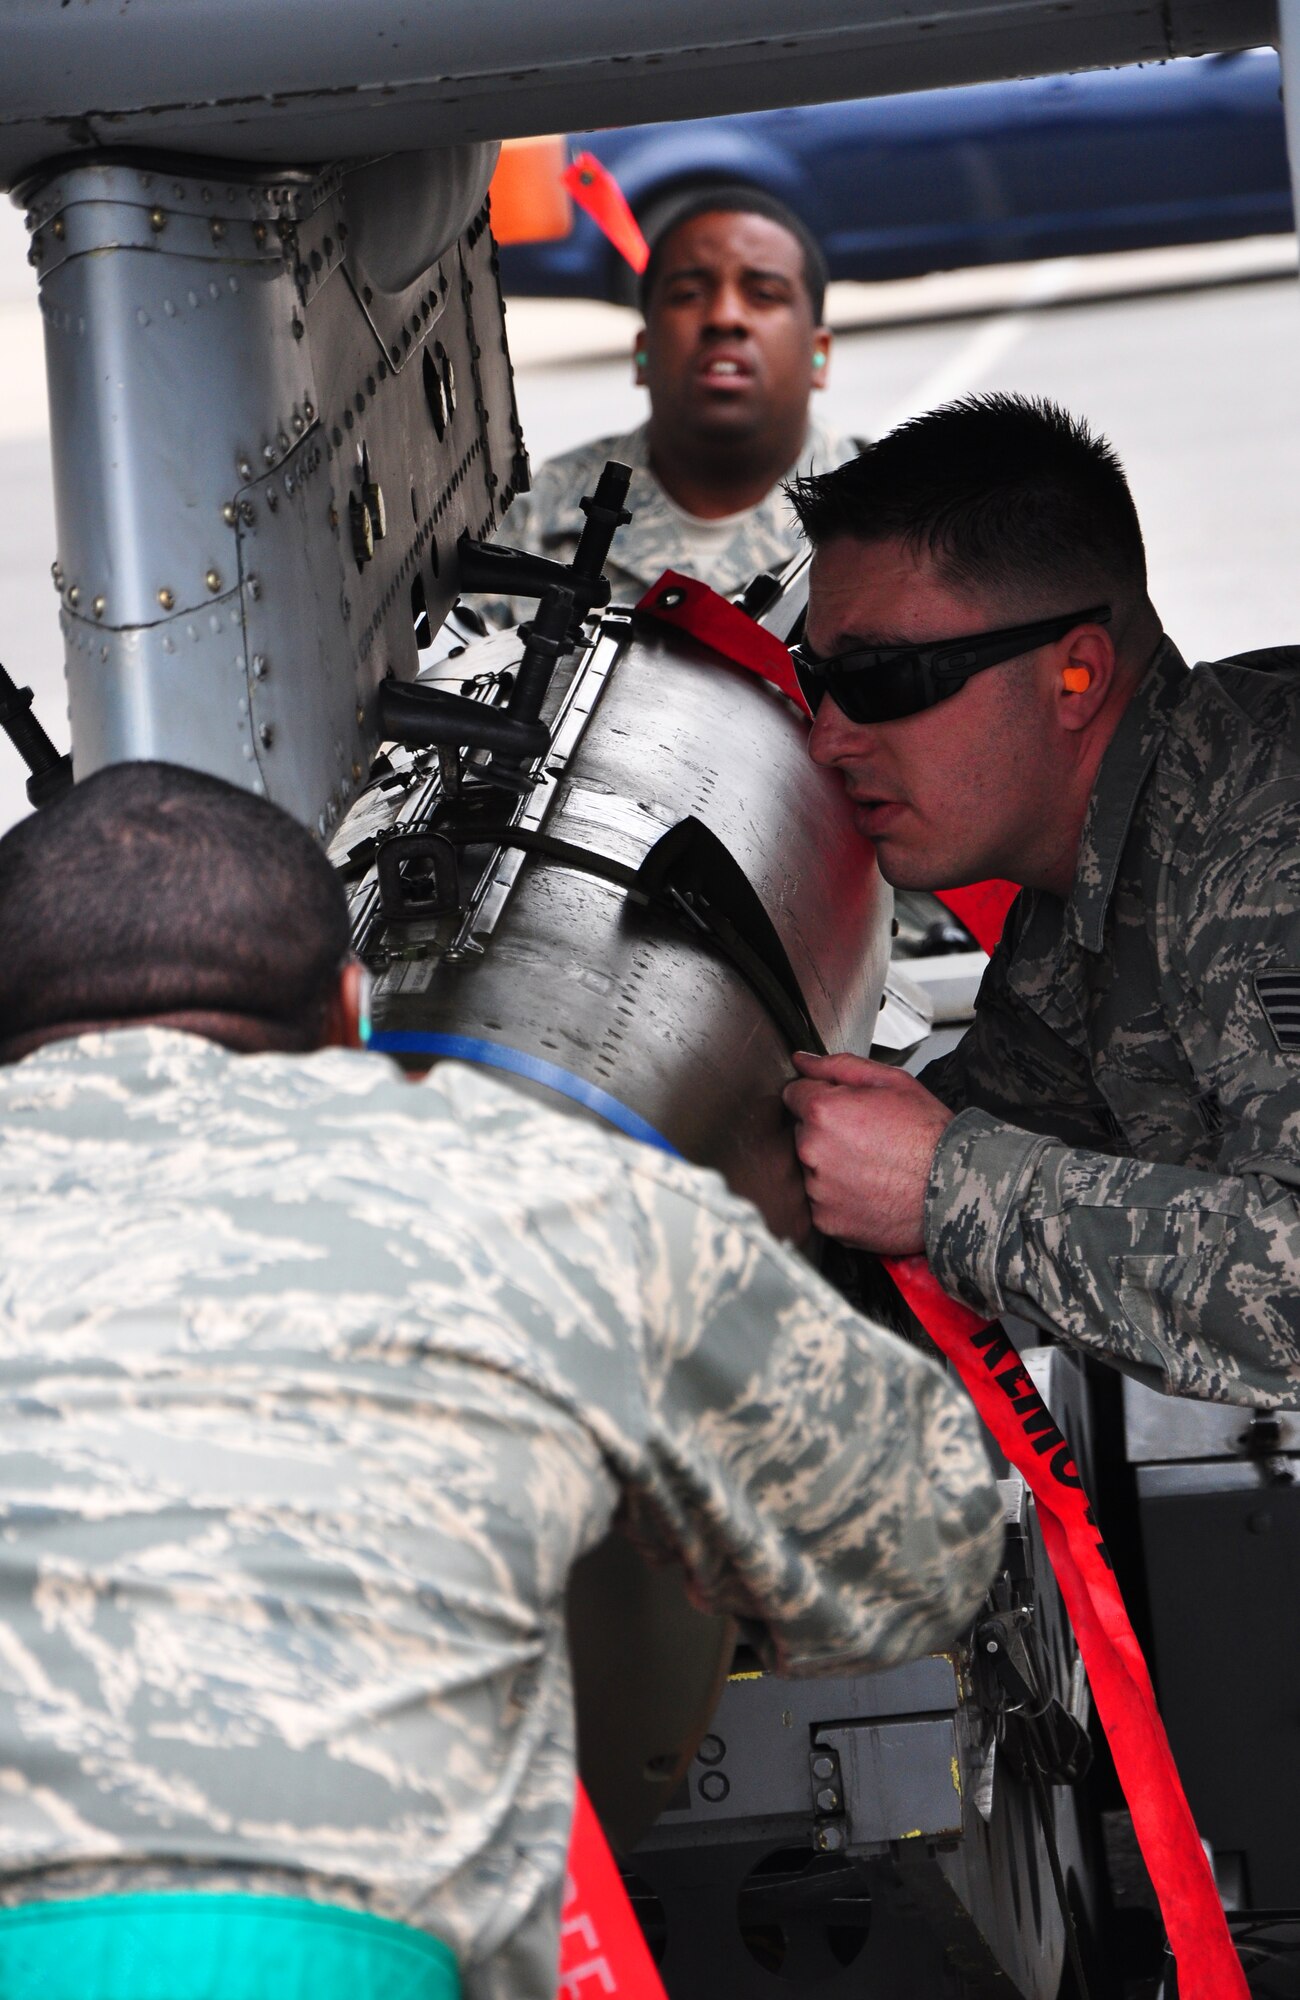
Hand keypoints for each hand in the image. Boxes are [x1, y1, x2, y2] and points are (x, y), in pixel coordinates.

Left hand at [782, 1051, 953, 1254]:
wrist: (956, 1189)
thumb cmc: (930, 1135)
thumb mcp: (892, 1082)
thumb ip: (838, 1067)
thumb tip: (802, 1061)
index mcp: (823, 1111)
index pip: (794, 1095)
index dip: (819, 1097)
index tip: (842, 1109)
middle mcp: (812, 1151)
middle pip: (802, 1133)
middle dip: (825, 1133)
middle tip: (867, 1140)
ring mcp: (818, 1190)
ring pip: (811, 1169)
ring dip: (831, 1167)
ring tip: (872, 1167)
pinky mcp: (827, 1221)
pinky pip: (822, 1203)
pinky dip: (840, 1198)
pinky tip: (869, 1190)